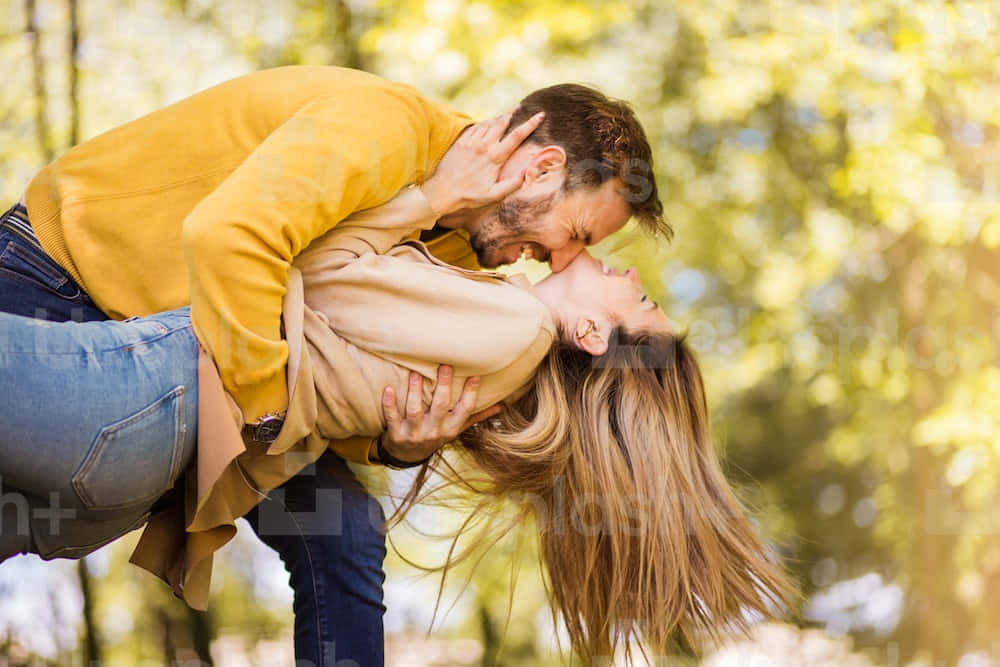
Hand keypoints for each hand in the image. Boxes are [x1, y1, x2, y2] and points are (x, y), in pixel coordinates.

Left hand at [377, 365, 501, 463]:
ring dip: (415, 391)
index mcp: (451, 429)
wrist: (407, 456)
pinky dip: (389, 404)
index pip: (464, 410)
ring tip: (416, 373)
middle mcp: (434, 431)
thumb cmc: (435, 435)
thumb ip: (476, 417)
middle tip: (445, 365)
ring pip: (415, 410)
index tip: (474, 376)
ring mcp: (414, 433)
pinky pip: (393, 417)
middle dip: (443, 386)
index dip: (470, 394)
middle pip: (440, 406)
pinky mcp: (396, 433)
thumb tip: (501, 406)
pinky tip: (388, 389)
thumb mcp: (456, 429)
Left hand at [419, 110, 545, 215]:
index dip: (530, 124)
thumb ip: (513, 183)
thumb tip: (528, 172)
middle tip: (521, 107)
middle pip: (502, 122)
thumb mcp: (494, 194)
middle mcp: (483, 145)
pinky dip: (485, 123)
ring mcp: (471, 142)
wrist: (443, 191)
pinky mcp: (461, 142)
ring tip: (507, 115)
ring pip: (489, 123)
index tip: (540, 115)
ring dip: (499, 118)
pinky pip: (475, 127)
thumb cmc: (469, 196)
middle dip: (514, 113)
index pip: (517, 136)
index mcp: (495, 157)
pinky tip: (488, 124)